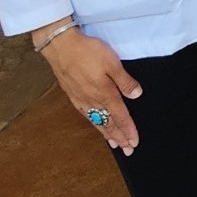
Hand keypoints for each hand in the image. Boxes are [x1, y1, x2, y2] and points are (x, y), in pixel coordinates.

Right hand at [33, 24, 142, 152]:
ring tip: (114, 144)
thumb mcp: (112, 62)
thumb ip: (124, 80)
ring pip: (96, 121)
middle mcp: (92, 100)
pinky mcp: (72, 94)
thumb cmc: (88, 51)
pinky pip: (85, 115)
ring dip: (107, 134)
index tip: (134, 143)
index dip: (128, 130)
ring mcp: (81, 98)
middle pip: (108, 123)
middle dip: (119, 138)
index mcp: (105, 93)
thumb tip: (136, 95)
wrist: (60, 45)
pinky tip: (95, 125)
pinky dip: (93, 124)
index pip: (120, 116)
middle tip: (128, 150)